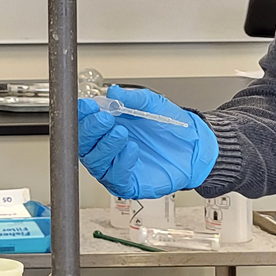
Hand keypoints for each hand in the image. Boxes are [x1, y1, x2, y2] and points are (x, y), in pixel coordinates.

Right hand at [76, 87, 219, 198]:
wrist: (193, 146)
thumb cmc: (169, 128)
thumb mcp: (152, 105)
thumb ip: (133, 99)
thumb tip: (113, 92)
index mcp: (106, 127)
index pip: (83, 123)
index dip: (82, 115)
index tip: (87, 106)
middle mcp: (106, 148)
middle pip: (83, 144)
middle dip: (91, 130)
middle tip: (105, 119)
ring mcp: (114, 166)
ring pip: (95, 162)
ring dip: (105, 146)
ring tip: (121, 133)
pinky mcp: (128, 183)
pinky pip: (115, 177)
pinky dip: (120, 163)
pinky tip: (131, 149)